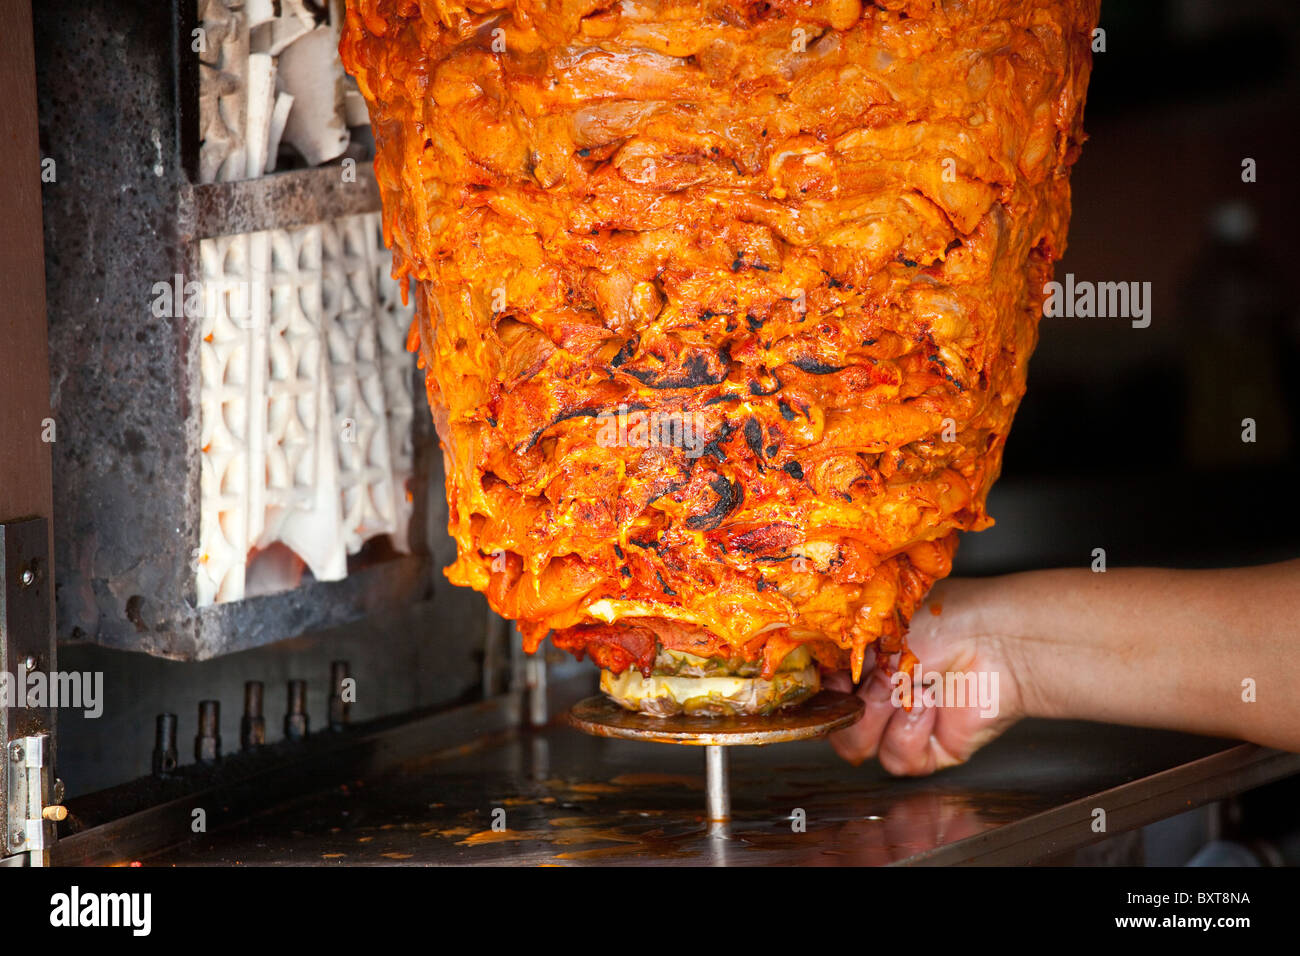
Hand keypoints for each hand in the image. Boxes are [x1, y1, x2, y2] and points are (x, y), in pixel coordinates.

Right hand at [827, 577, 1026, 774]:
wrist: (994, 641)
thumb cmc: (942, 619)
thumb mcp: (873, 628)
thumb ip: (833, 652)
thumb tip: (808, 674)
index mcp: (860, 661)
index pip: (818, 690)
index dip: (818, 692)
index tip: (829, 682)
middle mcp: (877, 694)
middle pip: (833, 723)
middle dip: (855, 702)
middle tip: (882, 677)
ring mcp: (900, 723)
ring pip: (858, 746)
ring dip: (884, 715)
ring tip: (916, 686)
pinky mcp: (927, 749)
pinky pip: (896, 758)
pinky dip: (911, 732)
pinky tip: (933, 705)